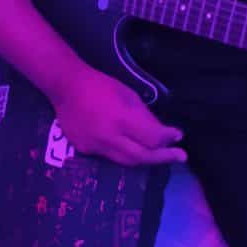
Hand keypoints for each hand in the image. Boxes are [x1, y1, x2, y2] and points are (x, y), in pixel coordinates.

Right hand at [48, 66, 186, 167]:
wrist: (66, 87)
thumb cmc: (100, 85)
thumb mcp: (128, 95)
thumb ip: (145, 116)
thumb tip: (161, 133)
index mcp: (121, 119)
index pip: (152, 138)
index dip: (168, 138)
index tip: (178, 136)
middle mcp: (109, 137)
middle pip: (142, 157)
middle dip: (164, 157)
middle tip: (180, 156)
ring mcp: (95, 146)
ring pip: (127, 162)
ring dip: (146, 159)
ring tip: (160, 156)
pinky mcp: (85, 150)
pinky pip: (110, 157)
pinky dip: (124, 154)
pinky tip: (132, 149)